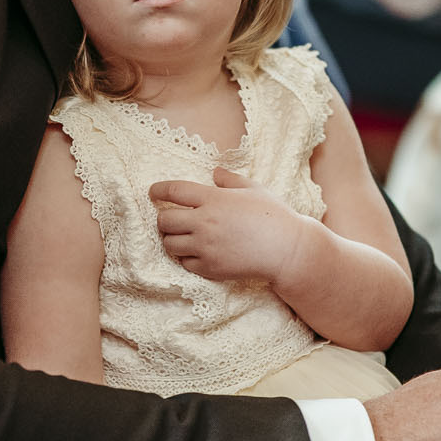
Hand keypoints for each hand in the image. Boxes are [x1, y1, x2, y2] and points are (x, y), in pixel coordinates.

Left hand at [151, 169, 303, 284]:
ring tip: (180, 237)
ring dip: (171, 240)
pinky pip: (185, 263)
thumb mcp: (254, 189)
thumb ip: (230, 180)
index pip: (173, 191)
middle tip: (168, 219)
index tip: (152, 192)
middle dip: (162, 219)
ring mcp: (205, 247)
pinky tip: (196, 253)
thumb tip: (215, 172)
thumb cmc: (274, 216)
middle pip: (164, 220)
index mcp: (213, 199)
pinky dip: (186, 258)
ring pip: (170, 244)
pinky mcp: (210, 268)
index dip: (158, 190)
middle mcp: (204, 222)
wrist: (287, 250)